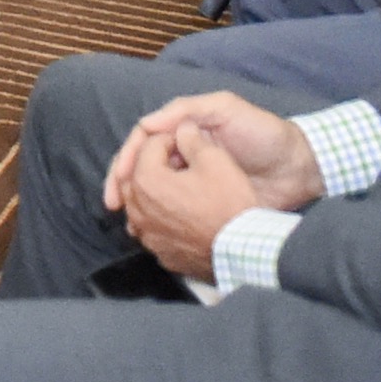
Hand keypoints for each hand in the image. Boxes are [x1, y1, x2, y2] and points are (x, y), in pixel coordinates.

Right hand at [105, 92, 322, 217]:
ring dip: (138, 204)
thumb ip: (187, 111)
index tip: (120, 179)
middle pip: (144, 167)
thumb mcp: (226, 109)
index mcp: (186, 131)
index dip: (128, 158)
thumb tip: (145, 124)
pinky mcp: (208, 204)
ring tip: (129, 221)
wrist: (299, 168)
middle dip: (124, 184)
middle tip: (113, 204)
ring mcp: (195, 181)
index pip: (145, 141)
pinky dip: (160, 219)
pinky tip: (151, 230)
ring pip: (156, 191)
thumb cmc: (263, 133)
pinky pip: (177, 211)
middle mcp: (184, 155)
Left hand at [124, 124, 264, 278]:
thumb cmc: (229, 203)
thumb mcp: (215, 160)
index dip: (169, 139)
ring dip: (152, 190)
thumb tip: (182, 128)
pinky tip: (176, 213)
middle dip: (153, 162)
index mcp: (147, 180)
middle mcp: (138, 209)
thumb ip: (192, 139)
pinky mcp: (160, 253)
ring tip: (175, 185)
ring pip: (139, 203)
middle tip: (178, 160)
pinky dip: (157, 216)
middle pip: (136, 174)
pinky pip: (151, 228)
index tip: (186, 142)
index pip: (149, 147)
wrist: (244, 250)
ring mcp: (147, 235)